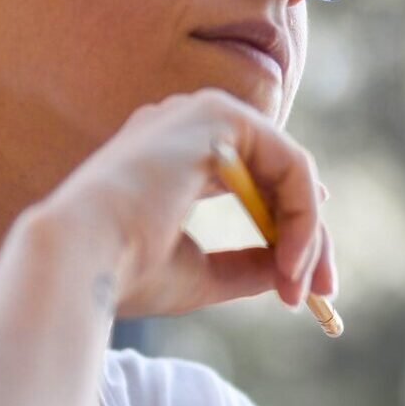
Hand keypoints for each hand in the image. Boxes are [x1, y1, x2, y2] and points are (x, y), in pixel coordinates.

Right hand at [29, 87, 338, 320]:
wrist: (81, 260)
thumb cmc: (123, 272)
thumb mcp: (199, 275)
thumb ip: (244, 267)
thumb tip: (290, 272)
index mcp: (171, 156)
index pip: (250, 179)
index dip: (289, 222)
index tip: (308, 276)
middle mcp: (186, 124)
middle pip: (276, 173)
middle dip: (308, 235)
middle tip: (323, 292)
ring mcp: (201, 113)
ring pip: (289, 170)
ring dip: (307, 233)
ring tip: (302, 287)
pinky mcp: (220, 116)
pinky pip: (290, 164)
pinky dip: (302, 215)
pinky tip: (293, 259)